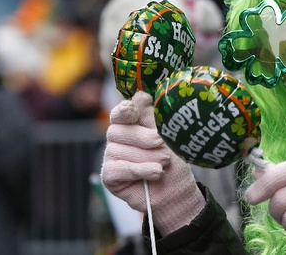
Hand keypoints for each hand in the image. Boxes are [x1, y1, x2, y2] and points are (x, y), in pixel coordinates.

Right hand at [100, 91, 205, 234]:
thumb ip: (152, 117)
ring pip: (118, 150)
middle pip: (118, 129)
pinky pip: (117, 168)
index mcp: (131, 123)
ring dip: (146, 157)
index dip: (124, 110)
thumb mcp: (167, 135)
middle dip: (143, 137)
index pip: (120, 112)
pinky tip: (155, 172)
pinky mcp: (109, 176)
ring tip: (164, 163)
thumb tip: (140, 95)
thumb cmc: (172, 159)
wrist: (176, 189)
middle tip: (161, 144)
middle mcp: (118, 137)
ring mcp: (111, 156)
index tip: (132, 110)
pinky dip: (139, 170)